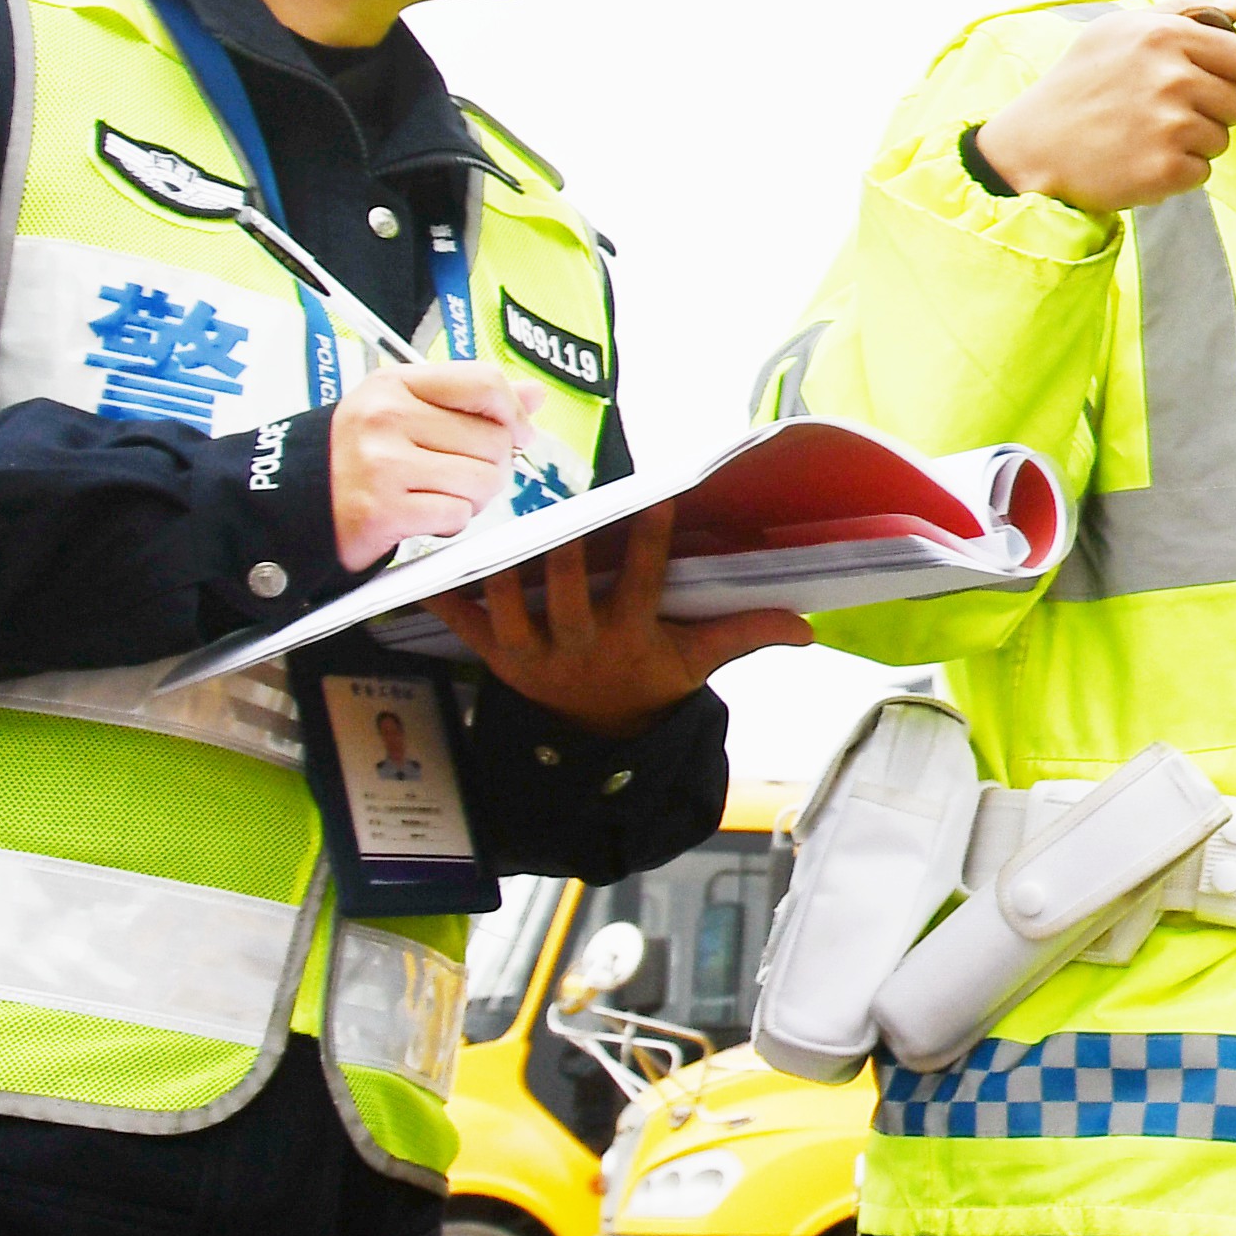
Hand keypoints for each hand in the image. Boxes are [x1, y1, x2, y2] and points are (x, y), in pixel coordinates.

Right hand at [330, 360, 538, 571]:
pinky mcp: (382, 510)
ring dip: (471, 498)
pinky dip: (449, 522)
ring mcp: (382, 464)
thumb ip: (470, 399)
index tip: (517, 433)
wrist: (291, 502)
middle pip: (493, 440)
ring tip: (435, 494)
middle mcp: (386, 418)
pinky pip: (457, 516)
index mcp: (395, 384)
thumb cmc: (356, 454)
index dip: (514, 412)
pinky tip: (420, 515)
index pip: (483, 382)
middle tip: (456, 474)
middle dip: (489, 466)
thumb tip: (534, 393)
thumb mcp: (404, 408)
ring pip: (483, 481)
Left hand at [447, 504, 809, 734]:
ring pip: (507, 601)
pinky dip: (440, 595)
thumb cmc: (649, 683)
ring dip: (502, 561)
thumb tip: (810, 628)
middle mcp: (575, 645)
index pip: (640, 582)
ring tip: (500, 514)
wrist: (596, 740)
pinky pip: (459, 623)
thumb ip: (747, 634)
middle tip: (562, 495)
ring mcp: (528, 652)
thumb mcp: (697, 662)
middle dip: (564, 544)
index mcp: (628, 638)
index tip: (655, 496)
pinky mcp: (493, 655)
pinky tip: (426, 562)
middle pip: (564, 588)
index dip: (648, 539)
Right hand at [973, 4, 1235, 213]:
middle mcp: (1171, 78)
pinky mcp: (1165, 169)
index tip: (1198, 81)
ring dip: (1192, 143)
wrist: (1033, 145)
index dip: (1225, 73)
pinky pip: (1201, 172)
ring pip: (1221, 140)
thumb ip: (1183, 11)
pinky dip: (1177, 172)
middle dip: (1211, 111)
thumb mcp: (1119, 30)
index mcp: (1164, 36)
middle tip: (1164, 113)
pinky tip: (1141, 159)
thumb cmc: (1080, 82)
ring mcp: (1169, 126)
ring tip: (1147, 135)